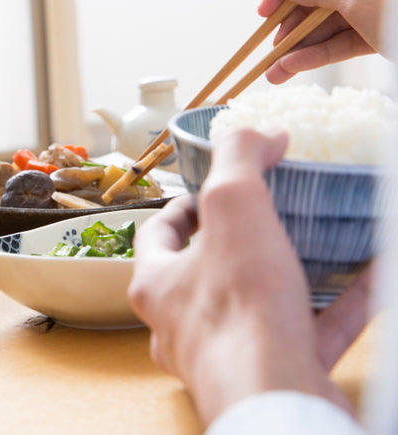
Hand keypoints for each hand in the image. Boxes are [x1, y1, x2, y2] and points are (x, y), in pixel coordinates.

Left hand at [128, 128, 367, 424]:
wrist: (276, 396)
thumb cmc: (240, 307)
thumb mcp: (234, 205)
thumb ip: (239, 160)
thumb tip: (258, 132)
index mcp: (158, 284)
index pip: (158, 235)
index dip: (183, 207)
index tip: (212, 191)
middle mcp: (183, 323)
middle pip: (204, 272)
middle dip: (235, 243)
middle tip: (266, 216)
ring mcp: (230, 354)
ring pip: (258, 306)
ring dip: (289, 273)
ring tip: (317, 242)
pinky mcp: (277, 374)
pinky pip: (311, 333)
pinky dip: (340, 306)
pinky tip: (370, 278)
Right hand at [257, 0, 392, 83]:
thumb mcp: (363, 0)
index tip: (266, 9)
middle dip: (294, 23)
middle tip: (267, 47)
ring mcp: (388, 6)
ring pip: (335, 22)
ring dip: (302, 47)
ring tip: (273, 72)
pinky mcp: (391, 34)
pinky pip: (350, 40)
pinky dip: (323, 55)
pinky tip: (295, 68)